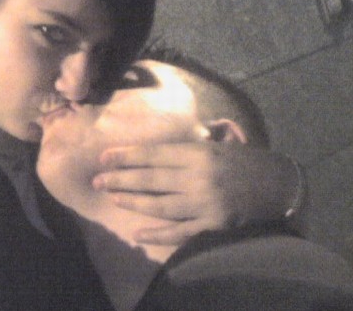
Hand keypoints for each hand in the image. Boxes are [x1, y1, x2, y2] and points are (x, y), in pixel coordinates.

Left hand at [92, 142, 296, 245]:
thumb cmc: (245, 161)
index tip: (103, 157)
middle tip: (97, 180)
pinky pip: (179, 232)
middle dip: (120, 179)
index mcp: (199, 152)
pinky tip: (137, 232)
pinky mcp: (213, 226)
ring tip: (112, 197)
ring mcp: (206, 203)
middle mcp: (199, 176)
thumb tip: (156, 145)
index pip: (153, 154)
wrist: (280, 186)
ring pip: (160, 205)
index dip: (126, 156)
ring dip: (132, 202)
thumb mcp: (218, 143)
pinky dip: (157, 234)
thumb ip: (189, 144)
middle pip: (151, 179)